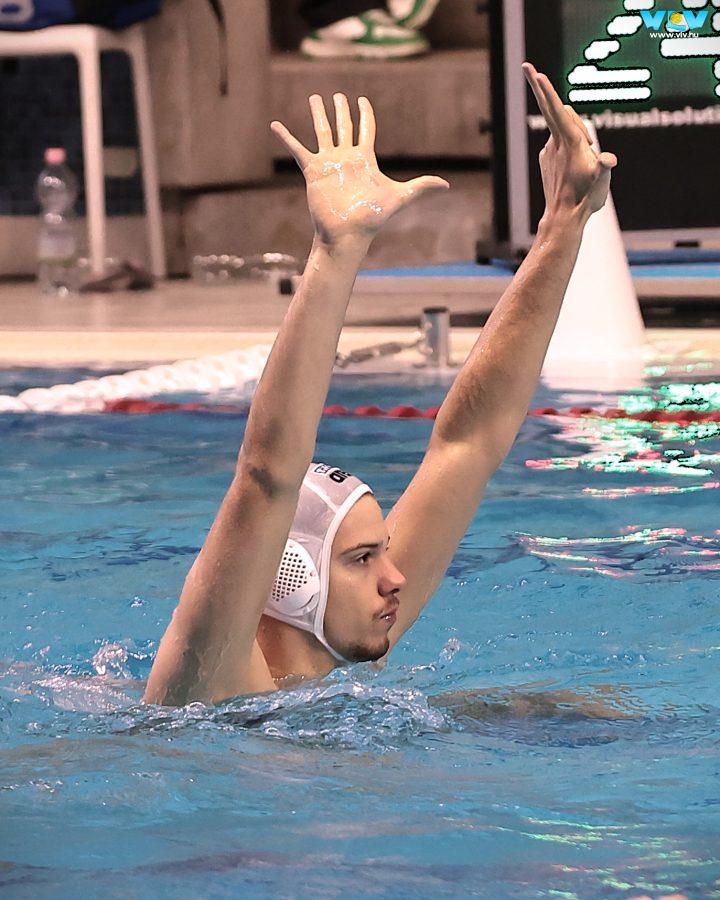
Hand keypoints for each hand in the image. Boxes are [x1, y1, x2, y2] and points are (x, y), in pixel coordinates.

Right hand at [271, 94, 448, 246]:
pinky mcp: (313, 171)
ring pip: (322, 132)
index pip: (366, 129)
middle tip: (337, 96)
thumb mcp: (400, 197)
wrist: (347, 233)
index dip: (365, 113)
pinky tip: (276, 125)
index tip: (362, 100)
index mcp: (365, 159)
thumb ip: (421, 187)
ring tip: (314, 98)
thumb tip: (447, 185)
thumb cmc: (372, 218)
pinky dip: (286, 137)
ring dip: (318, 115)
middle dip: (341, 111)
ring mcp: (328, 163)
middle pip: (343, 127)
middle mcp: (346, 158)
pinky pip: (297, 150)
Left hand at [523, 63, 617, 222]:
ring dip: (575, 130)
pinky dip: (568, 142)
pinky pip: (558, 140)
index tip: (533, 72)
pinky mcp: (546, 159)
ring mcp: (549, 151)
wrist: (564, 218)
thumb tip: (607, 159)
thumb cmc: (585, 200)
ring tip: (586, 156)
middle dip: (543, 89)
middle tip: (538, 81)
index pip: (557, 110)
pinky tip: (576, 163)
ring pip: (561, 126)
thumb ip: (605, 167)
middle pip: (552, 110)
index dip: (546, 90)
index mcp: (569, 143)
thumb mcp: (601, 184)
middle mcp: (555, 144)